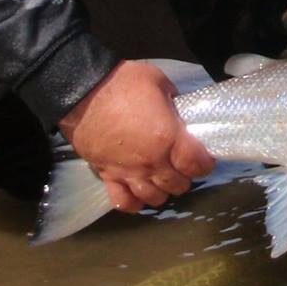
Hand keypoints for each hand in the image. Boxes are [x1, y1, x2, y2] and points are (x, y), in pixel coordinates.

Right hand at [56, 60, 214, 212]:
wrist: (81, 91)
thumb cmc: (123, 82)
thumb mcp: (159, 82)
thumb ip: (175, 102)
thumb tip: (181, 112)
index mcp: (168, 138)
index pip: (197, 165)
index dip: (205, 163)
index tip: (204, 158)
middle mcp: (151, 162)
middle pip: (178, 185)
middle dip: (185, 176)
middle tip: (182, 165)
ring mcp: (128, 172)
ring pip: (154, 197)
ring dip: (163, 190)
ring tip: (162, 178)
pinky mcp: (107, 175)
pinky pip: (124, 202)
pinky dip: (134, 203)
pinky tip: (139, 194)